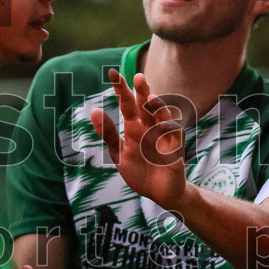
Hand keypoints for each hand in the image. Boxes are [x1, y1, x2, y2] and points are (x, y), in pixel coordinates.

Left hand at [90, 69, 186, 211]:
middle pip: (146, 106)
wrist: (158, 194)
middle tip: (138, 77)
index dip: (122, 90)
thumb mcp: (118, 153)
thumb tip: (94, 110)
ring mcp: (163, 137)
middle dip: (143, 92)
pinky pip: (173, 137)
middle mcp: (149, 128)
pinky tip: (163, 124)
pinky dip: (169, 129)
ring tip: (149, 98)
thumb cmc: (139, 171)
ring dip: (157, 108)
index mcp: (135, 127)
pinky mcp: (174, 150)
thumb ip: (108, 133)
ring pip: (161, 118)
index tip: (114, 74)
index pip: (127, 105)